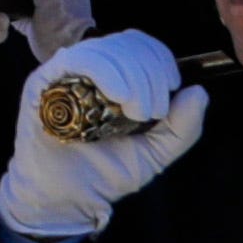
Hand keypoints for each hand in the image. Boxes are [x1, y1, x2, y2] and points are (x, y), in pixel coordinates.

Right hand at [0, 32, 200, 242]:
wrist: (68, 199)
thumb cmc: (106, 174)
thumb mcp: (156, 153)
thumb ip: (182, 128)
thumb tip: (198, 91)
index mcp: (116, 77)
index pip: (141, 45)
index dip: (162, 60)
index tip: (170, 93)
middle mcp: (90, 69)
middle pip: (129, 43)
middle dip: (151, 75)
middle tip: (151, 113)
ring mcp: (66, 73)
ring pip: (108, 49)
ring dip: (134, 78)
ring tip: (136, 114)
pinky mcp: (44, 81)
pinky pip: (80, 59)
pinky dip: (108, 73)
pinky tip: (117, 98)